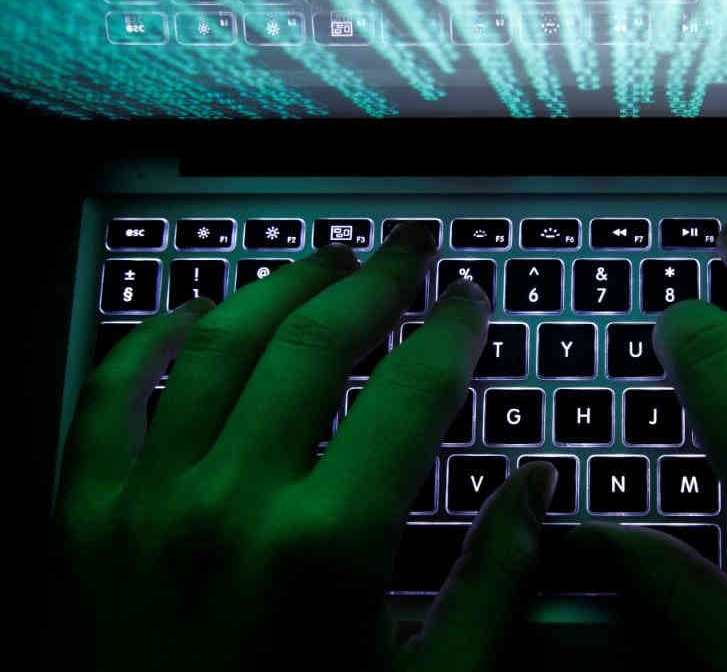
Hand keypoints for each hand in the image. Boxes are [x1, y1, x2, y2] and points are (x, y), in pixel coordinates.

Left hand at [47, 223, 558, 670]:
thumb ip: (493, 580)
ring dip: (280, 285)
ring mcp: (150, 503)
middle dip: (375, 279)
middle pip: (316, 341)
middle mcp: (234, 504)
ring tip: (325, 259)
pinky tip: (198, 312)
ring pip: (218, 343)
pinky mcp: (88, 518)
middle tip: (409, 247)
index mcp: (328, 547)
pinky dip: (156, 337)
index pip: (412, 393)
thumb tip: (535, 485)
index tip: (469, 302)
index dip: (451, 332)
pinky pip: (114, 392)